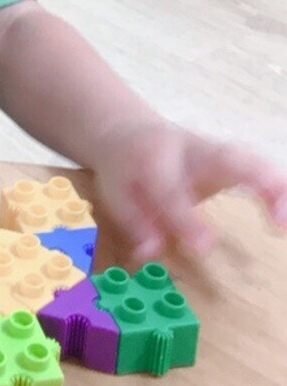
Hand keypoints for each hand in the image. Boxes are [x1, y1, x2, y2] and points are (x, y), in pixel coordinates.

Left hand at [92, 117, 286, 262]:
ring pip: (249, 160)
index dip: (186, 218)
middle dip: (252, 182)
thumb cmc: (124, 168)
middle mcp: (190, 147)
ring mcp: (214, 150)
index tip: (204, 247)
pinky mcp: (229, 160)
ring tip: (286, 221)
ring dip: (276, 188)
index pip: (172, 188)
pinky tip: (285, 218)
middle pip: (224, 157)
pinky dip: (277, 190)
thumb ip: (135, 224)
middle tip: (278, 220)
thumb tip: (151, 254)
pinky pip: (258, 169)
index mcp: (155, 156)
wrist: (128, 131)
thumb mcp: (115, 193)